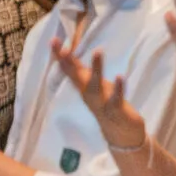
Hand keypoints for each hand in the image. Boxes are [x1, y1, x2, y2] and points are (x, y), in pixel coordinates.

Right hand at [53, 18, 148, 151]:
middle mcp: (89, 95)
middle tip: (62, 47)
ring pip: (95, 86)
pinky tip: (121, 76)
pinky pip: (116, 99)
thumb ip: (83, 73)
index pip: (70, 70)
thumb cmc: (108, 106)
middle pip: (76, 77)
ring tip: (98, 51)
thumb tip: (69, 56)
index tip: (53, 40)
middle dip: (68, 62)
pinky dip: (118, 88)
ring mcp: (102, 103)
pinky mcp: (117, 111)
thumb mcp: (94, 87)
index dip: (61, 56)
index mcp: (84, 88)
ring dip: (96, 68)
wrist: (121, 135)